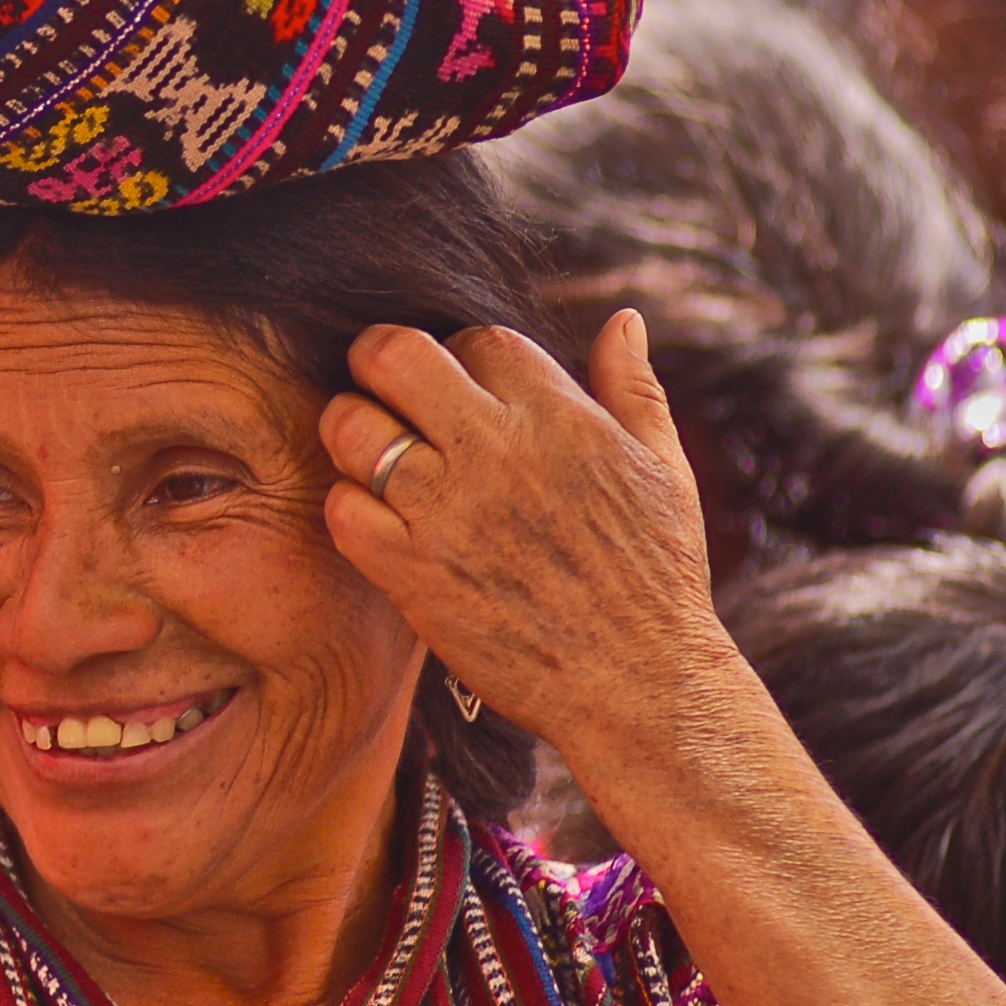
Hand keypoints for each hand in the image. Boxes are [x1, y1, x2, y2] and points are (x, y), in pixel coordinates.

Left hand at [316, 311, 752, 758]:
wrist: (642, 687)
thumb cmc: (657, 578)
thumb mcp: (664, 471)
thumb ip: (633, 388)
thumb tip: (621, 319)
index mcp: (561, 419)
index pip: (475, 338)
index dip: (457, 353)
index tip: (457, 388)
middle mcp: (499, 454)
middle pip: (395, 356)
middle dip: (377, 362)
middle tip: (381, 391)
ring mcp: (450, 513)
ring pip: (352, 427)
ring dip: (351, 432)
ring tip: (370, 456)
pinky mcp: (413, 574)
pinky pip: (342, 510)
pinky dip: (348, 507)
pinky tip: (375, 521)